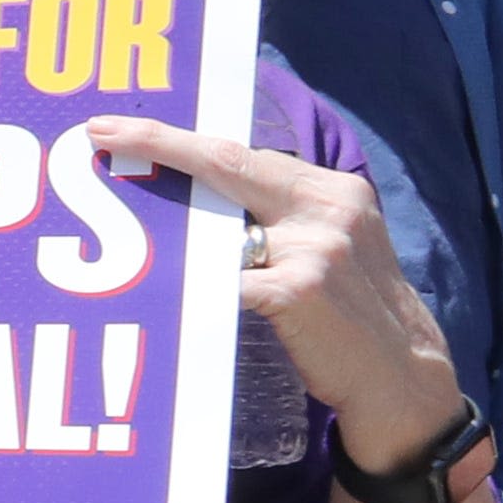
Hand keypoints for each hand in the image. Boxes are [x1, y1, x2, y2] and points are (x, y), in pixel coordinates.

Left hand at [79, 117, 466, 459]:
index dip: (179, 138)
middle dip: (160, 146)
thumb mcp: (331, 248)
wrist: (401, 377)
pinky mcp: (299, 290)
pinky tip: (166, 301)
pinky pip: (224, 284)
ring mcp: (316, 248)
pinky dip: (193, 291)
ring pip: (218, 232)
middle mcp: (328, 209)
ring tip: (123, 238)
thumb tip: (196, 207)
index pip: (245, 153)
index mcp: (334, 191)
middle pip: (227, 166)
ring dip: (172, 238)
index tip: (121, 126)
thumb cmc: (351, 314)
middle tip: (102, 137)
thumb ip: (279, 222)